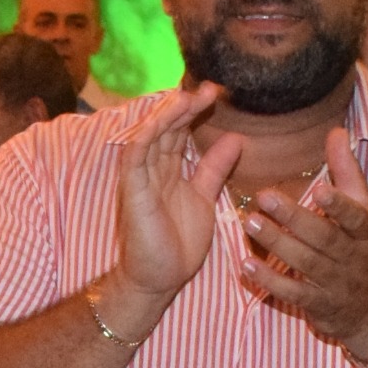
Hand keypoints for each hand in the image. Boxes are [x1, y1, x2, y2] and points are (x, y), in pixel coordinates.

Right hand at [107, 85, 238, 327]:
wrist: (159, 279)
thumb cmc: (177, 244)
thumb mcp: (205, 198)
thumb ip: (214, 168)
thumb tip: (236, 138)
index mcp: (169, 170)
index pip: (179, 132)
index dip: (194, 112)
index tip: (216, 94)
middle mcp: (153, 169)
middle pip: (166, 128)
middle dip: (185, 107)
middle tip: (208, 88)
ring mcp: (140, 178)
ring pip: (150, 136)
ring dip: (167, 115)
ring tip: (187, 98)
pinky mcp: (132, 191)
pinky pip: (136, 156)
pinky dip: (146, 136)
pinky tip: (161, 120)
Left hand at [241, 137, 367, 354]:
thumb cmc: (365, 249)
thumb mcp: (365, 210)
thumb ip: (347, 172)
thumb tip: (336, 131)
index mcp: (367, 230)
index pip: (355, 217)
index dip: (338, 205)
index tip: (318, 189)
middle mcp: (354, 257)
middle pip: (324, 238)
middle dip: (294, 218)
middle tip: (264, 197)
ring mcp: (337, 284)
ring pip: (306, 264)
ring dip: (277, 244)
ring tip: (249, 223)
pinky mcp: (319, 304)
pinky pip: (293, 293)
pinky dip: (270, 281)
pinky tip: (247, 266)